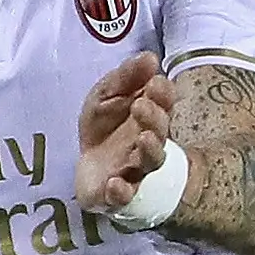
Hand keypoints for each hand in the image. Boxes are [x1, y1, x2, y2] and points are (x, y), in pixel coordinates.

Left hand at [75, 51, 176, 212]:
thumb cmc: (105, 128)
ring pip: (151, 162)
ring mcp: (136, 170)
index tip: (154, 82)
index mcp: (149, 118)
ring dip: (150, 149)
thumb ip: (125, 78)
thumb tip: (149, 57)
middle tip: (141, 104)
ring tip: (142, 137)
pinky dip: (122, 192)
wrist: (90, 168)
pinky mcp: (117, 194)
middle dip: (154, 117)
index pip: (164, 105)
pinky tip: (114, 183)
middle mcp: (148, 144)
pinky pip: (125, 196)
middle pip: (160, 132)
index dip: (162, 94)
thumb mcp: (106, 96)